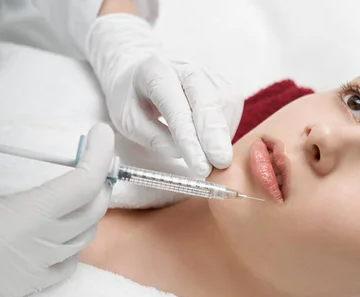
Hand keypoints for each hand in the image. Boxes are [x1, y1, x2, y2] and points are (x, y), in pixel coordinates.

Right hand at [0, 101, 114, 296]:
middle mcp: (44, 243)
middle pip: (93, 208)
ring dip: (89, 209)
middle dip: (99, 179)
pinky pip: (69, 264)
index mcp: (29, 215)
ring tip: (78, 188)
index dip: (100, 155)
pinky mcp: (30, 286)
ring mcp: (40, 268)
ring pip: (86, 236)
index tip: (101, 133)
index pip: (84, 183)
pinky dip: (75, 242)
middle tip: (90, 157)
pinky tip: (63, 231)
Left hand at [86, 13, 243, 177]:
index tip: (200, 167)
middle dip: (215, 136)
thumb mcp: (128, 121)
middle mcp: (186, 66)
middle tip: (221, 163)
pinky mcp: (225, 81)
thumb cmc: (133, 98)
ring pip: (224, 107)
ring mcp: (209, 71)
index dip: (190, 140)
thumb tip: (184, 154)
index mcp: (156, 72)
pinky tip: (213, 143)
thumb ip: (154, 138)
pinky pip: (231, 110)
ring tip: (210, 159)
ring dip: (221, 137)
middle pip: (207, 102)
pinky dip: (225, 132)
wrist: (142, 71)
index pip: (176, 109)